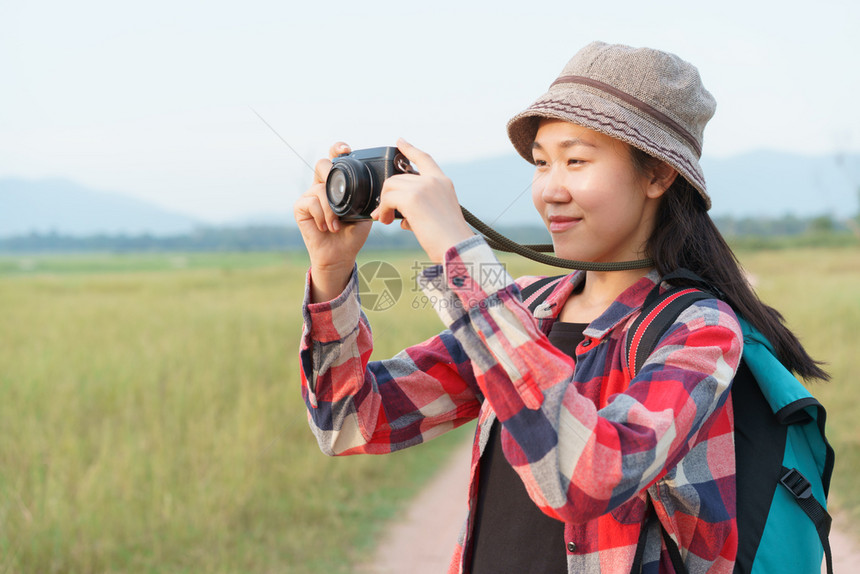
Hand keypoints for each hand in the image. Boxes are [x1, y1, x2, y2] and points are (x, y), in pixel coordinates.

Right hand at [293, 142, 371, 301]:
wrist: (341, 254)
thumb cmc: (353, 232)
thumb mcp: (365, 210)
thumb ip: (366, 195)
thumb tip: (379, 184)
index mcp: (337, 183)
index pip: (334, 158)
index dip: (337, 149)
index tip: (346, 150)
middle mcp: (321, 185)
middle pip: (321, 164)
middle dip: (331, 174)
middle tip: (339, 192)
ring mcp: (309, 196)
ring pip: (319, 188)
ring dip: (331, 209)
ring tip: (336, 225)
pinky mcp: (300, 208)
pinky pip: (311, 202)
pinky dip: (322, 216)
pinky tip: (326, 227)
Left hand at [371, 139, 472, 262]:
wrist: (457, 248)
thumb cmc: (449, 239)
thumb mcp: (439, 214)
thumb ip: (422, 206)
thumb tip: (402, 215)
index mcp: (443, 182)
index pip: (424, 158)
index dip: (410, 149)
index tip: (400, 141)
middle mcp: (434, 180)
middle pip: (398, 177)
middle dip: (388, 194)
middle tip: (384, 213)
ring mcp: (423, 187)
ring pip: (390, 186)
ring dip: (384, 204)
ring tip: (385, 219)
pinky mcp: (412, 198)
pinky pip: (387, 198)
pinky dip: (383, 210)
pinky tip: (386, 220)